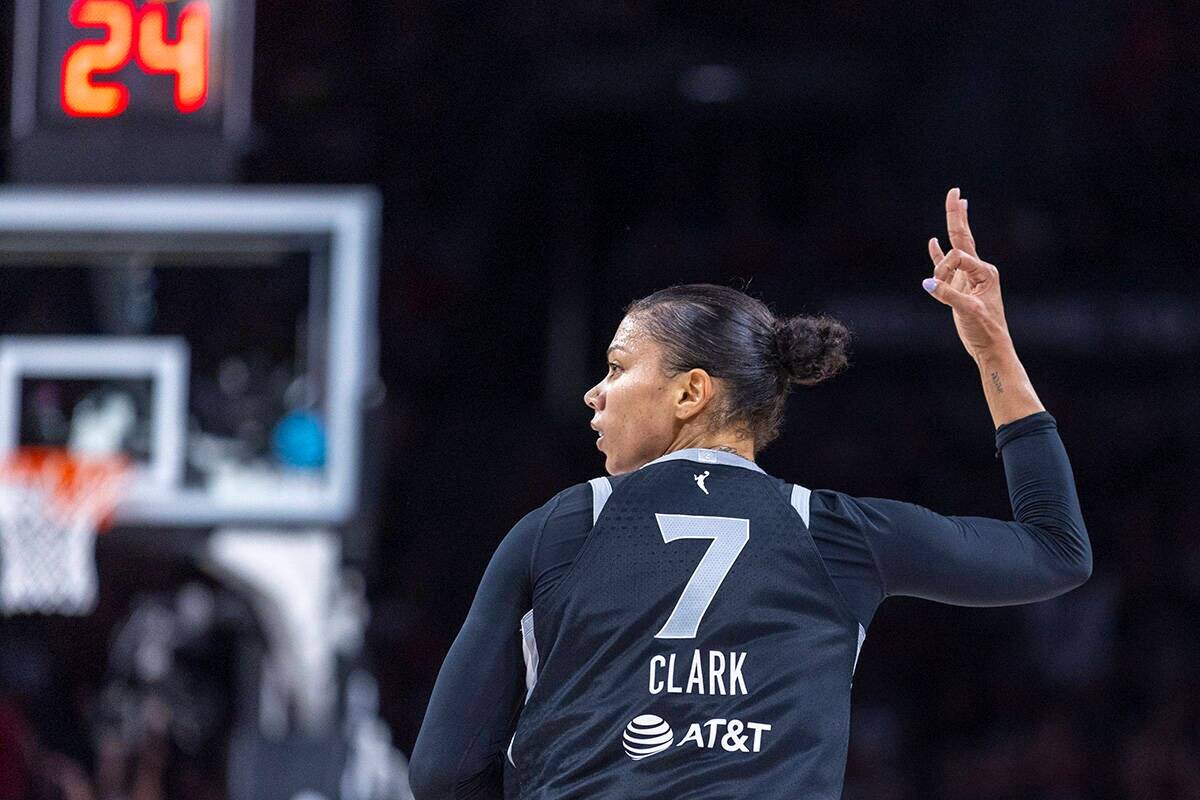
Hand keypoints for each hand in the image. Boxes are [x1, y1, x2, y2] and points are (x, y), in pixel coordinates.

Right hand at [923, 188, 1013, 362]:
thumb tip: (926, 282)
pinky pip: (946, 265)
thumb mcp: (968, 311)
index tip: (935, 286)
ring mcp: (968, 278)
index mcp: (984, 271)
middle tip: (954, 191)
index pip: (957, 257)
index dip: (943, 269)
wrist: (990, 346)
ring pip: (956, 247)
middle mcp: (978, 270)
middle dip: (957, 214)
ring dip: (953, 226)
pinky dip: (938, 253)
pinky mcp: (959, 287)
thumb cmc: (984, 329)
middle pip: (962, 237)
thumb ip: (947, 294)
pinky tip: (933, 241)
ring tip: (956, 204)